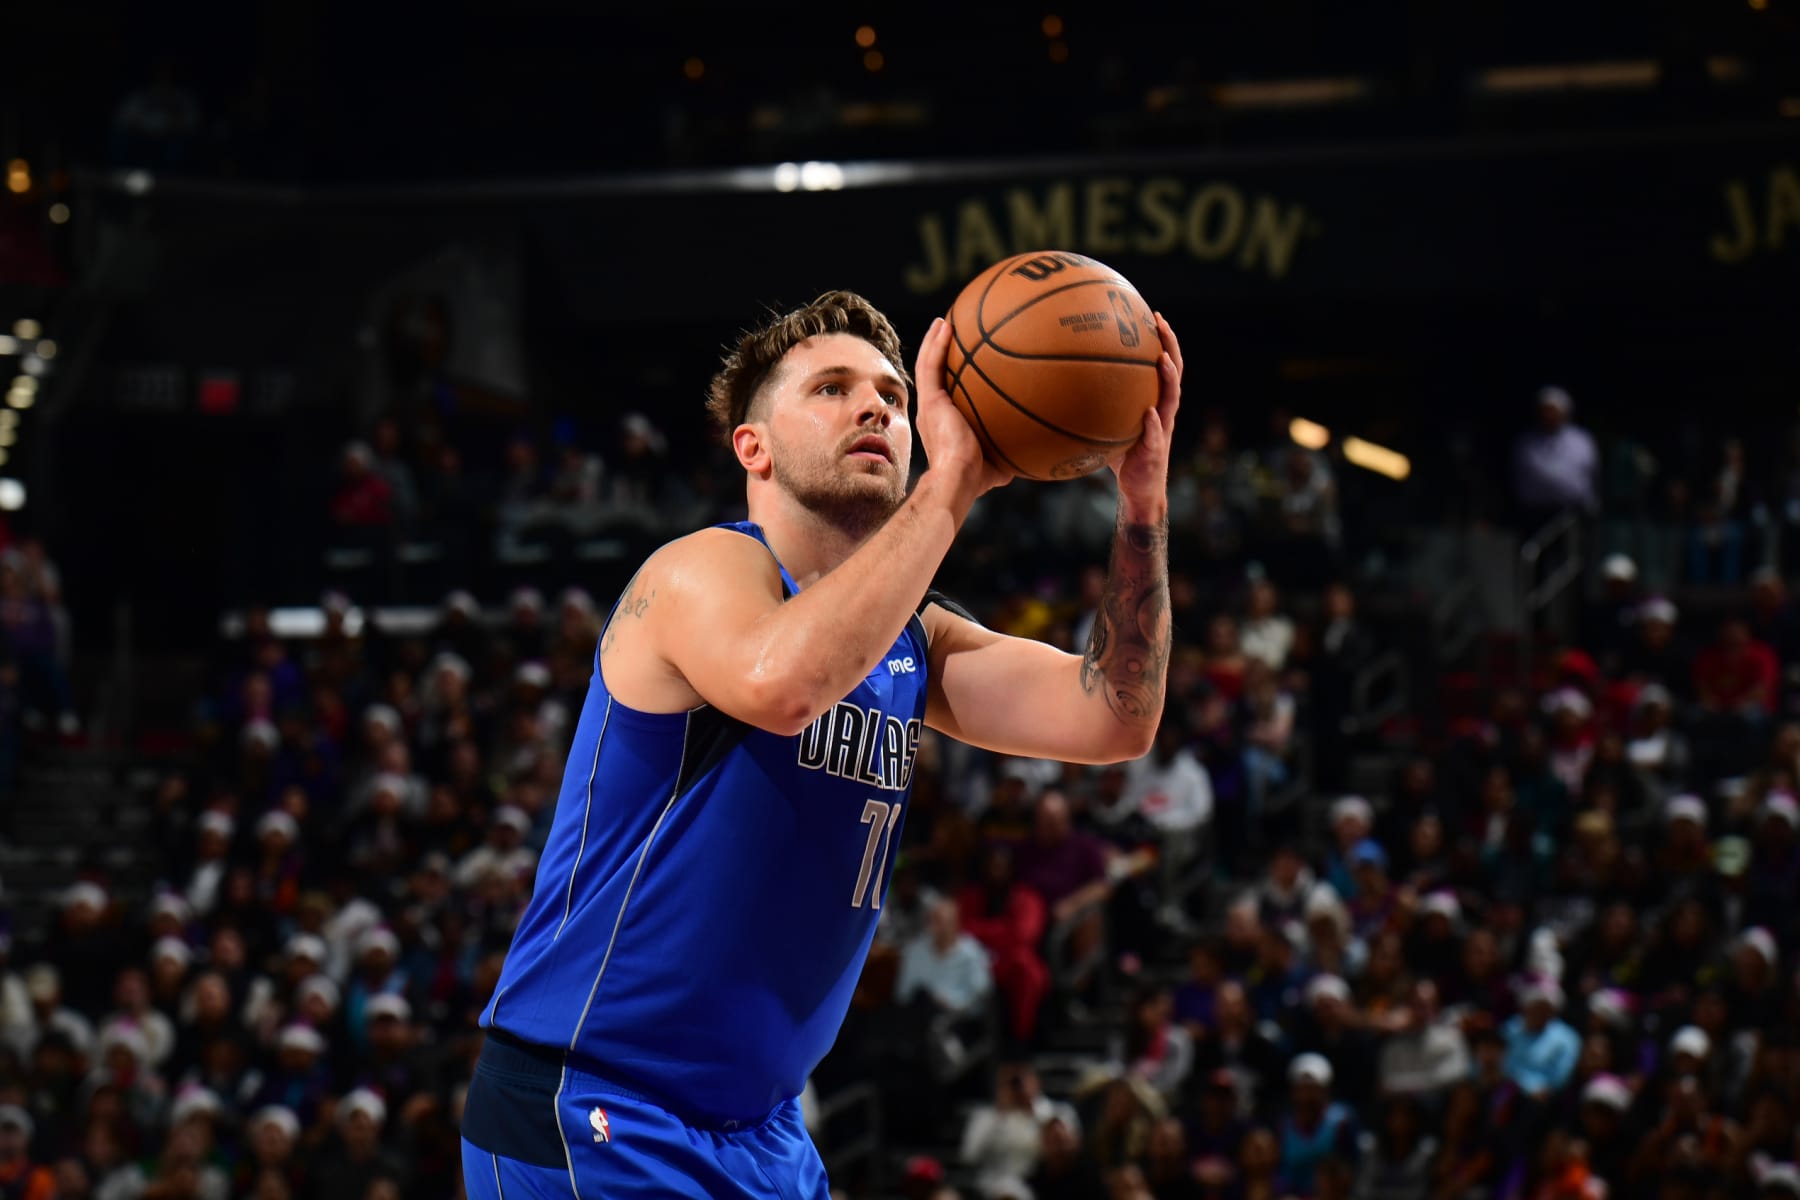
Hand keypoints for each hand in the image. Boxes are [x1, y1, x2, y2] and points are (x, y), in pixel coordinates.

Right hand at [914, 316, 1012, 504]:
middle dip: (939, 353)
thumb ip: (1011, 451)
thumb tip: (1033, 450)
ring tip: (943, 321)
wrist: (958, 478)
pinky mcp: (929, 400)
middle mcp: (933, 411)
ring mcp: (929, 404)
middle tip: (950, 332)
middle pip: (934, 374)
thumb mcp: (1000, 462)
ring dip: (934, 341)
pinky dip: (936, 344)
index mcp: (944, 422)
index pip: (945, 392)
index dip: (950, 375)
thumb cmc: (978, 476)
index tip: (962, 361)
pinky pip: (930, 365)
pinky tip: (945, 325)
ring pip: (927, 365)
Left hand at [1111, 313, 1182, 514]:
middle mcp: (1164, 412)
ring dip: (1169, 378)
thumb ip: (1095, 408)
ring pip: (1172, 399)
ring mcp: (1163, 431)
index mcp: (1156, 403)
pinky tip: (1149, 413)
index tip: (1154, 316)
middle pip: (1174, 372)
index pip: (1163, 365)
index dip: (1162, 341)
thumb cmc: (1123, 457)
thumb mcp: (1108, 426)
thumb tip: (1061, 390)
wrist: (1139, 491)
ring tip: (1163, 359)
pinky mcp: (1154, 452)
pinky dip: (1154, 423)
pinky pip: (1156, 435)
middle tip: (1161, 323)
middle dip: (1170, 345)